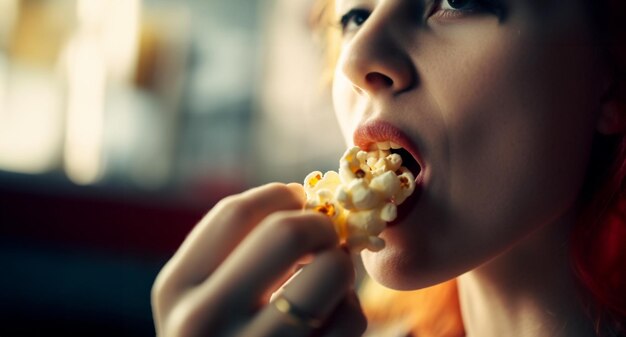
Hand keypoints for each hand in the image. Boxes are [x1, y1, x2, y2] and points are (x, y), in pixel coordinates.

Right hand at [151, 183, 366, 336]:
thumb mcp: (201, 298)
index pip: (235, 212)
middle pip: (287, 232)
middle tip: (325, 234)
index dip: (280, 194)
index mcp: (175, 288)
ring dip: (341, 265)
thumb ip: (237, 252)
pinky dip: (349, 308)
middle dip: (320, 223)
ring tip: (327, 277)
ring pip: (331, 270)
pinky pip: (350, 318)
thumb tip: (307, 201)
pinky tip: (329, 319)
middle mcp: (203, 320)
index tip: (300, 200)